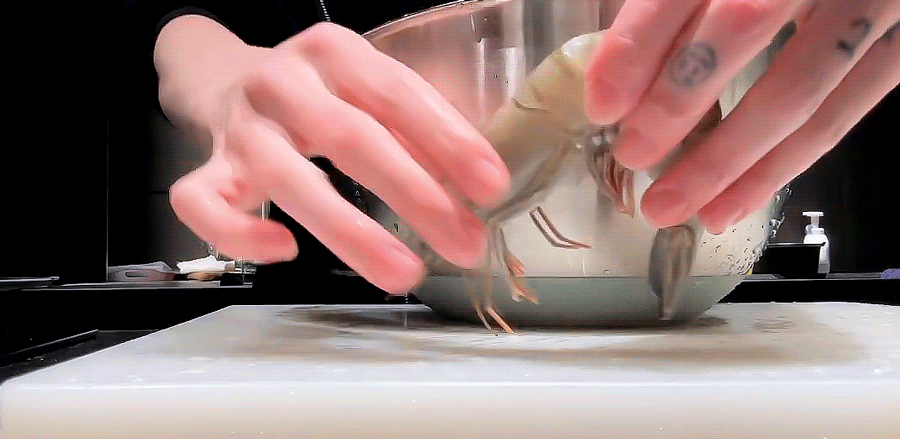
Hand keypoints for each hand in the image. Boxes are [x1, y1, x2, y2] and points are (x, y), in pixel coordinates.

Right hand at [157, 17, 510, 292]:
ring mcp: (240, 125)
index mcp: (334, 51)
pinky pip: (202, 205)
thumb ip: (416, 131)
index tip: (490, 188)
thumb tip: (473, 190)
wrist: (227, 79)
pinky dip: (239, 234)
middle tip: (464, 242)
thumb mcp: (369, 92)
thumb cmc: (319, 94)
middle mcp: (283, 81)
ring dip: (351, 233)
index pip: (398, 93)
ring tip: (403, 274)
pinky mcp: (207, 165)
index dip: (448, 141)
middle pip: (351, 137)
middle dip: (416, 195)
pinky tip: (284, 250)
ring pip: (287, 179)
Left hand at [585, 0, 899, 232]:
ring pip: (794, 91)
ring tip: (668, 205)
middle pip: (740, 29)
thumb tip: (623, 78)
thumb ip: (679, 8)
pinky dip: (779, 169)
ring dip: (723, 160)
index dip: (639, 44)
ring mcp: (869, 6)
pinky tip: (730, 205)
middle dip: (675, 102)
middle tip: (631, 154)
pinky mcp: (899, 51)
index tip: (601, 102)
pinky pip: (837, 117)